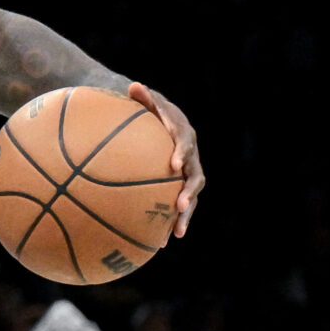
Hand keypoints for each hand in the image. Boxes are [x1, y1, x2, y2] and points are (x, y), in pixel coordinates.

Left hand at [127, 81, 203, 238]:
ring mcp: (186, 173)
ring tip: (178, 233)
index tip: (173, 165)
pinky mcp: (178, 187)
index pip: (185, 143)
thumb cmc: (142, 110)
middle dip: (189, 192)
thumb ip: (141, 98)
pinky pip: (177, 206)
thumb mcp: (141, 102)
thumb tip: (134, 86)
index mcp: (182, 134)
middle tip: (180, 205)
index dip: (181, 153)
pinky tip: (160, 244)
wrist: (153, 120)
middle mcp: (189, 155)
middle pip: (195, 175)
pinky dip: (171, 223)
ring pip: (190, 196)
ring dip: (186, 215)